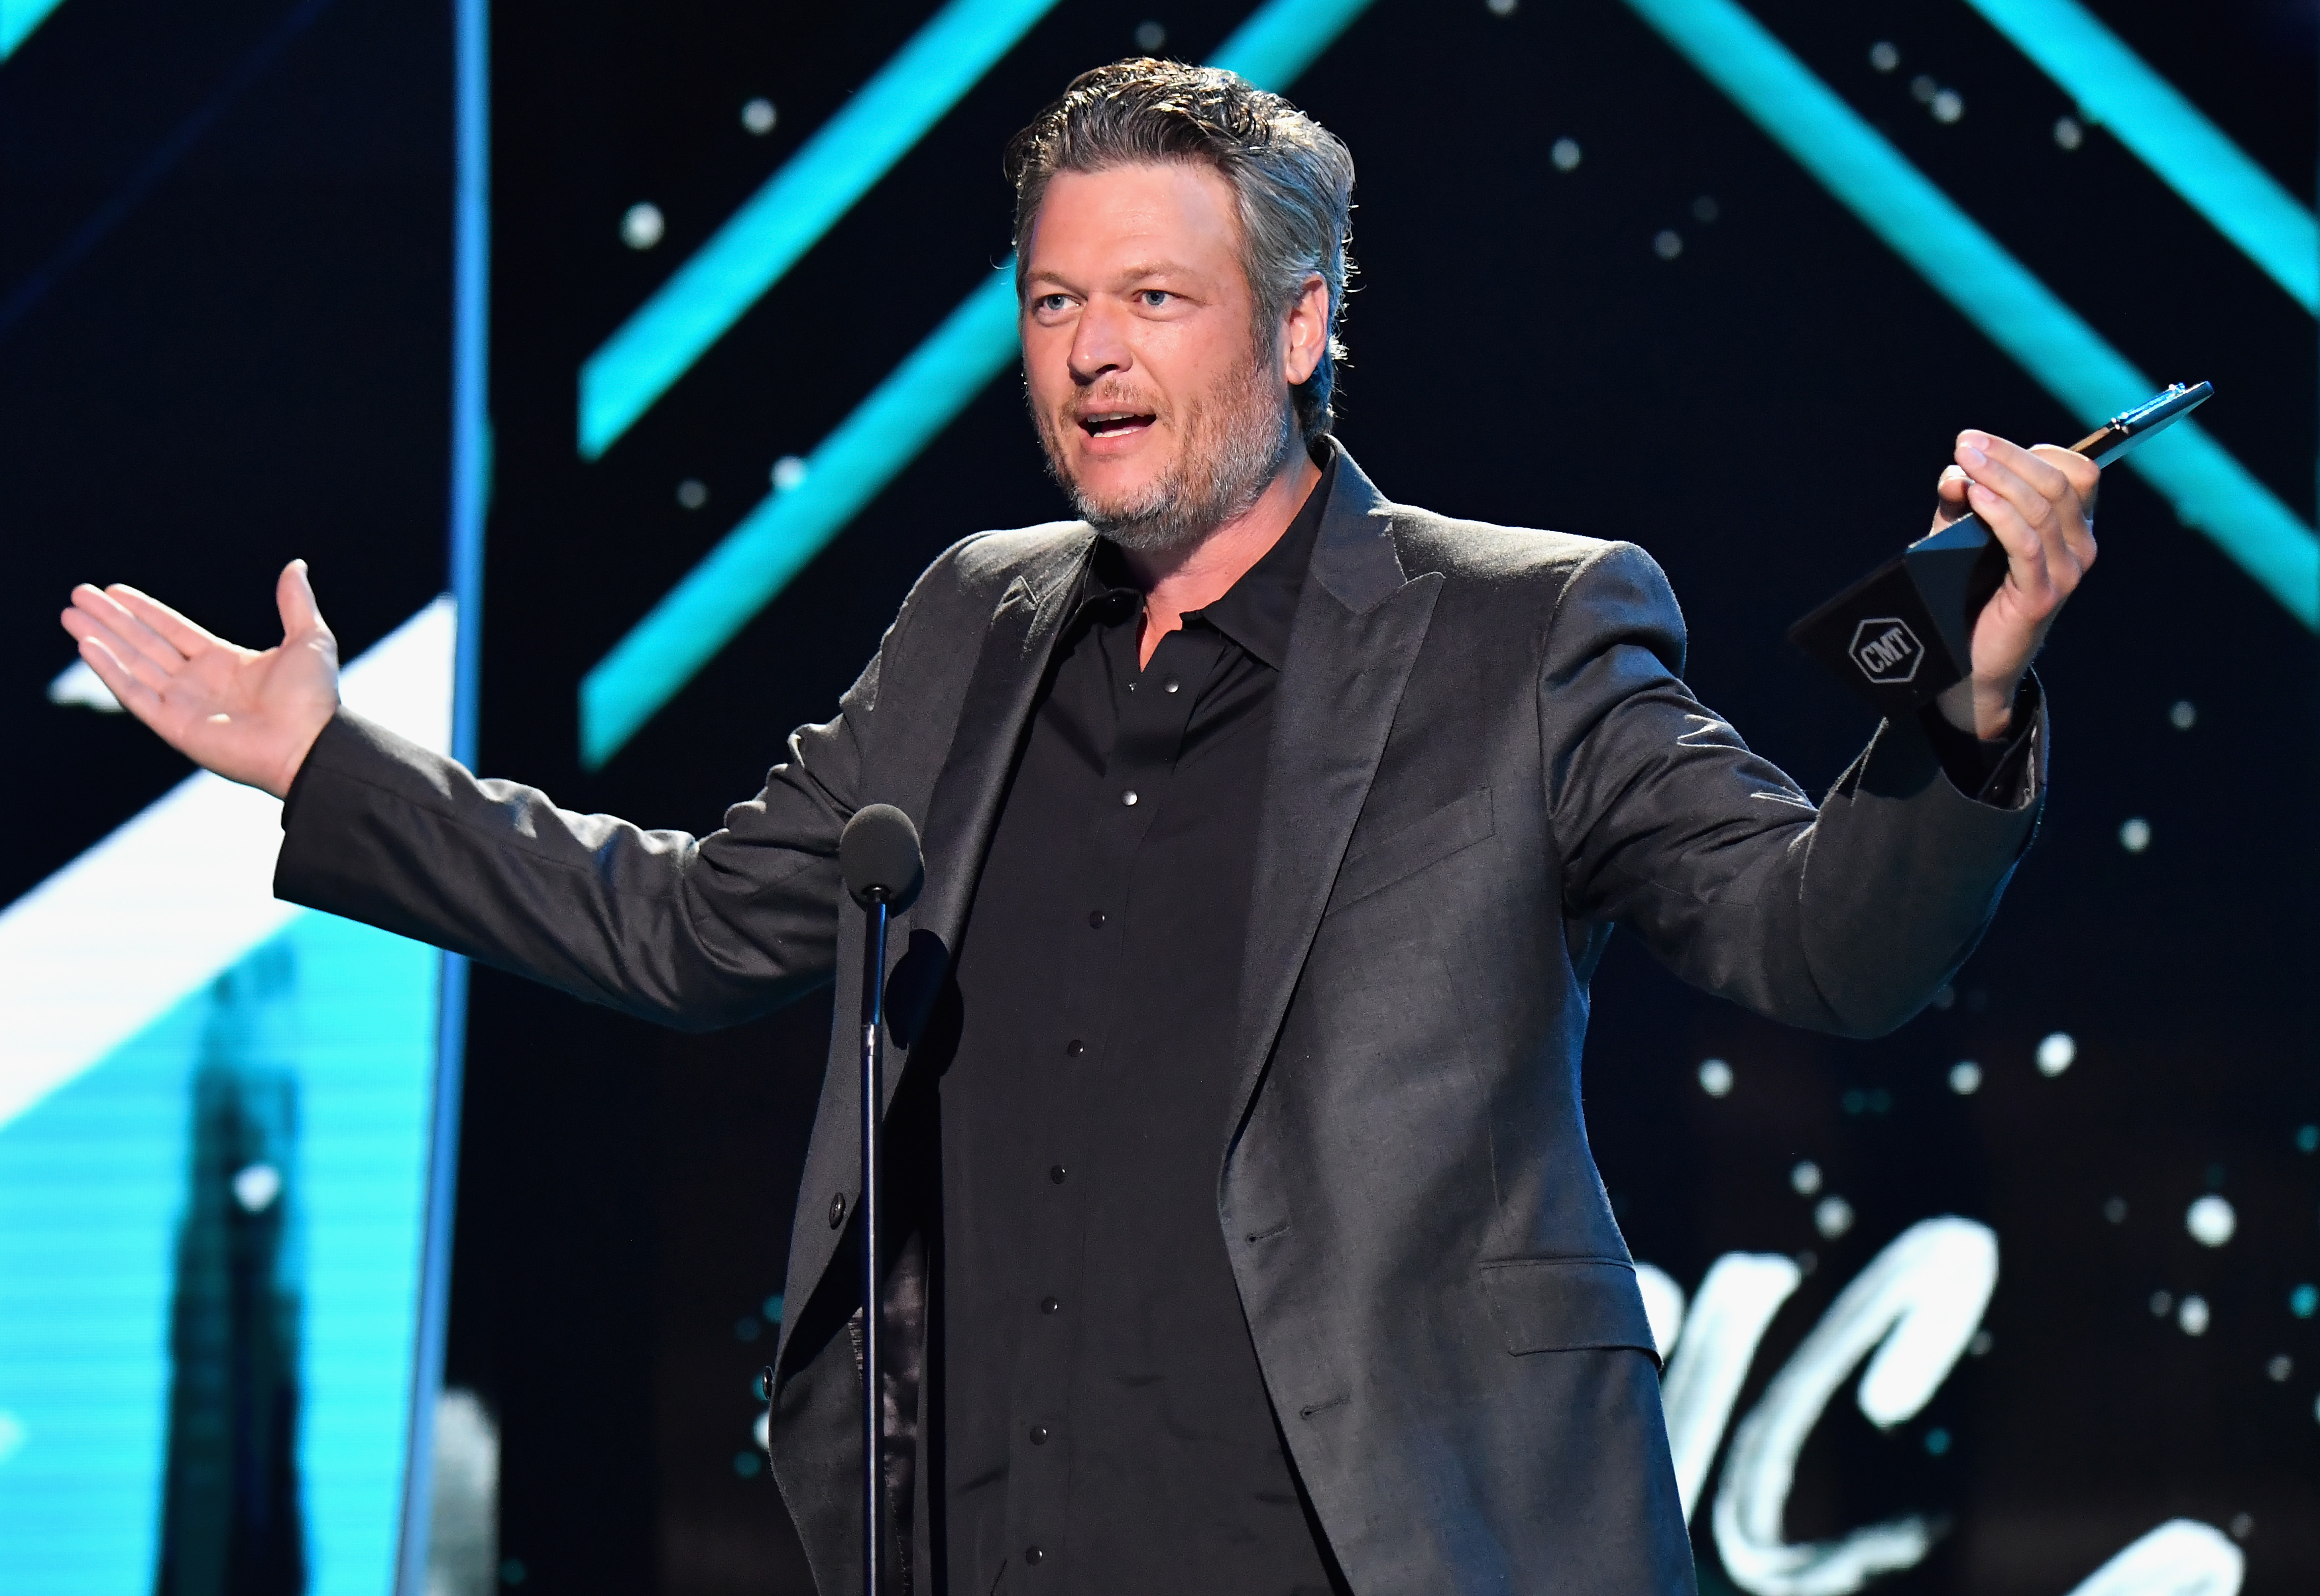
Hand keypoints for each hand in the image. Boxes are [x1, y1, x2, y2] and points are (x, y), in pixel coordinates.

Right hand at [59, 561, 340, 798]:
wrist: (310, 744)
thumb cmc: (313, 698)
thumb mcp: (309, 638)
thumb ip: (295, 603)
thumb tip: (295, 566)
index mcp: (226, 663)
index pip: (173, 630)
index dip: (143, 610)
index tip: (114, 590)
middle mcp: (199, 683)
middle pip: (144, 643)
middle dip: (111, 619)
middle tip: (79, 595)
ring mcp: (184, 705)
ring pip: (132, 663)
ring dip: (100, 638)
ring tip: (69, 614)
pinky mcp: (174, 726)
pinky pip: (134, 694)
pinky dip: (109, 670)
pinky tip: (86, 645)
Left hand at [1928, 430, 2097, 738]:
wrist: (1967, 661)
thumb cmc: (1967, 590)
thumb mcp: (1963, 533)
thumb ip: (1963, 498)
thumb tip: (1958, 468)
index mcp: (2073, 527)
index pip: (2078, 472)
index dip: (2033, 451)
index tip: (1983, 443)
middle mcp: (2080, 547)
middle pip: (2057, 482)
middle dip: (2007, 456)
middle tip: (1965, 442)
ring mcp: (2067, 572)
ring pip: (2043, 507)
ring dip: (1999, 477)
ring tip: (1964, 462)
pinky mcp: (2042, 595)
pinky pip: (2026, 543)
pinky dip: (1999, 514)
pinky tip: (1974, 497)